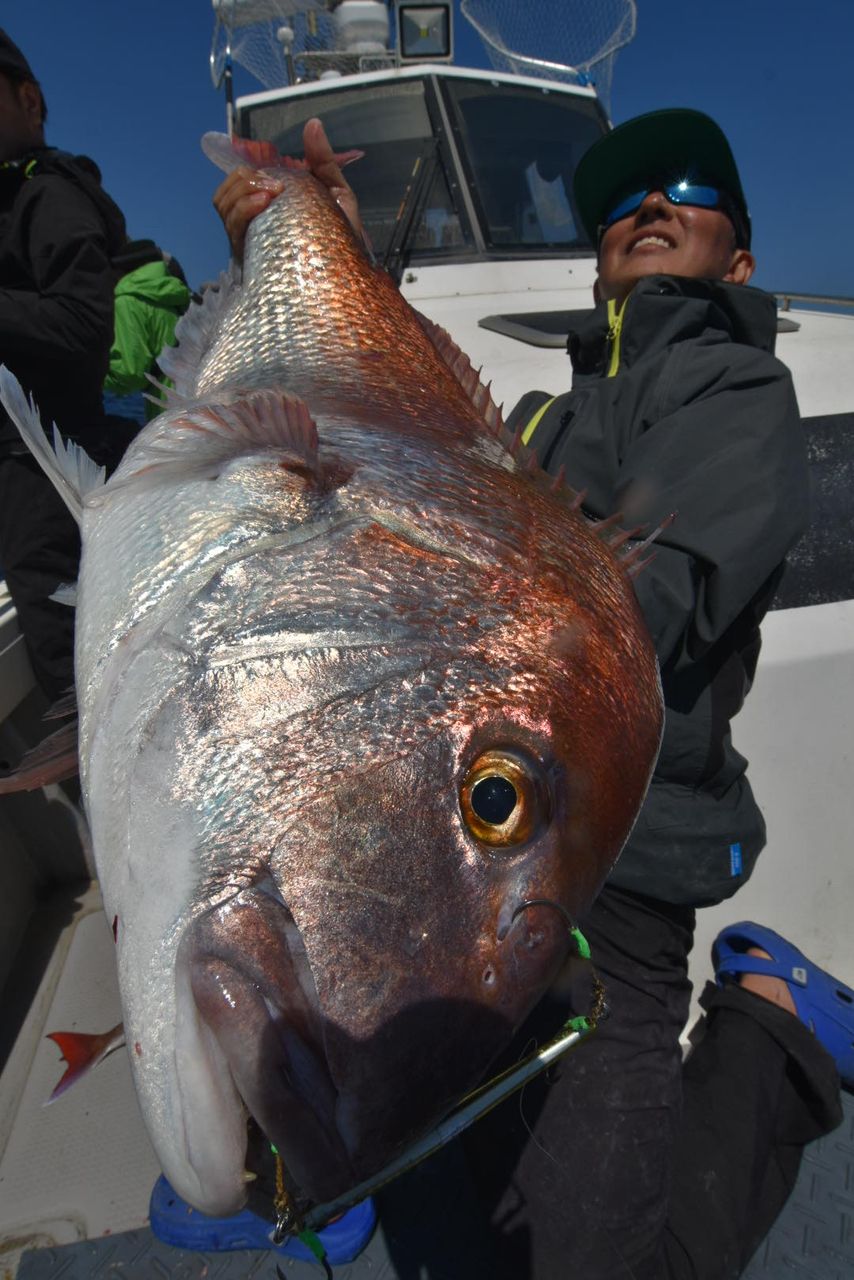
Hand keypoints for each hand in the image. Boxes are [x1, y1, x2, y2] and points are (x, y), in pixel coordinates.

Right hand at [212, 117, 364, 262]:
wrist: (350, 271)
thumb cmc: (341, 235)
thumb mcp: (335, 192)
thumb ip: (323, 159)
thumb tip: (313, 123)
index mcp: (267, 207)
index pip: (237, 182)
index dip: (246, 171)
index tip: (274, 173)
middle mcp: (253, 223)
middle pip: (224, 192)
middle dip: (244, 179)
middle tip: (276, 185)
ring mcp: (248, 240)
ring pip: (222, 205)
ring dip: (241, 192)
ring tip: (270, 194)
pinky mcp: (249, 257)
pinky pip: (232, 227)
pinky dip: (243, 209)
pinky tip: (264, 204)